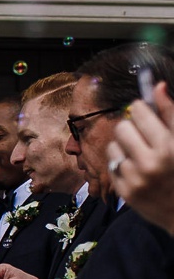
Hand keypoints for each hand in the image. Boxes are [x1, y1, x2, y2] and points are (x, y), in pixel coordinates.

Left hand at [108, 83, 173, 235]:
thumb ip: (171, 113)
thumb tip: (158, 86)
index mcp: (170, 147)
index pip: (140, 112)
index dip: (142, 109)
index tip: (145, 112)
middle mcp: (151, 163)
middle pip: (122, 127)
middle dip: (131, 127)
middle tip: (143, 134)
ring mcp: (135, 179)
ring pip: (113, 146)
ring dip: (125, 146)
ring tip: (141, 153)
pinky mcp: (124, 192)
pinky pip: (111, 165)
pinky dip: (122, 164)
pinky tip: (136, 169)